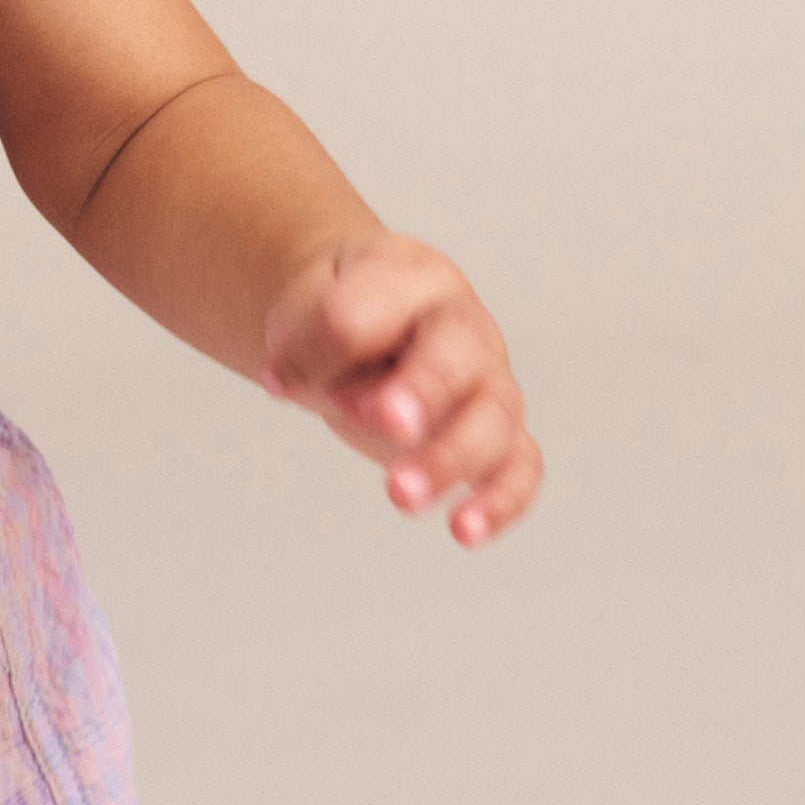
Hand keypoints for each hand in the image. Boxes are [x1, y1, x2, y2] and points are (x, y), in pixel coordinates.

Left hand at [257, 230, 542, 545]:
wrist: (362, 321)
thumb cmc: (340, 312)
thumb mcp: (305, 308)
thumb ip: (306, 341)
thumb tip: (289, 382)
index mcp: (412, 275)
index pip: (383, 301)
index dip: (337, 342)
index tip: (283, 377)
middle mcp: (463, 323)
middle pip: (461, 353)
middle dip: (425, 390)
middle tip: (383, 423)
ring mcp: (487, 378)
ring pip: (494, 416)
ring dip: (450, 459)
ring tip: (399, 495)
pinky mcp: (497, 434)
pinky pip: (520, 465)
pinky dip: (501, 499)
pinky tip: (464, 530)